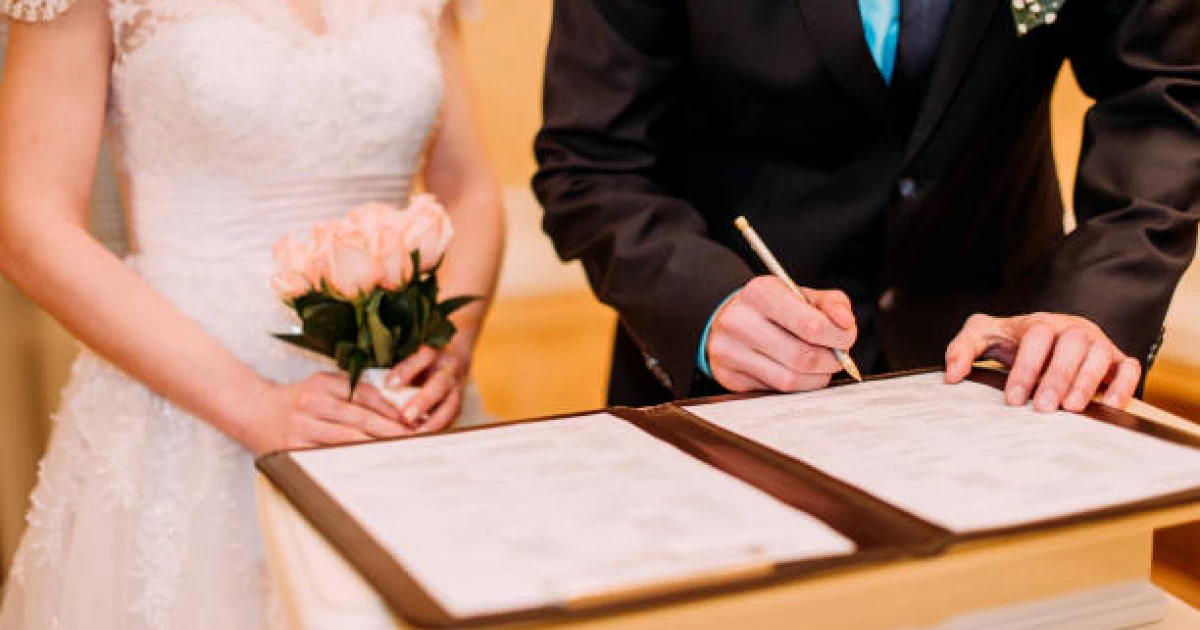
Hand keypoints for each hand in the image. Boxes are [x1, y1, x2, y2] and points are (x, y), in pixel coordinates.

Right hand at [244, 372, 413, 454]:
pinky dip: (351, 458)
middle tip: (414, 440)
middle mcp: (313, 403)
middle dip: (390, 431)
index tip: (412, 420)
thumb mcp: (321, 384)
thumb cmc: (294, 399)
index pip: (365, 395)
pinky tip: (368, 463)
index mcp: (322, 384)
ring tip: (398, 452)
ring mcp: (303, 427)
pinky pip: (329, 455)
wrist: (251, 410)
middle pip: (361, 418)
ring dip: (376, 446)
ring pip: (348, 438)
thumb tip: (392, 407)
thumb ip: (352, 390)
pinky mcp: (295, 448)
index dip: (391, 409)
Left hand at [386, 345, 470, 433]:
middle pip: (439, 385)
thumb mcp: (411, 354)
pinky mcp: (457, 406)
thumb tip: (387, 387)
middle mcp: (450, 371)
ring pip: (450, 407)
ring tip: (416, 436)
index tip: (390, 384)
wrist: (452, 360)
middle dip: (423, 402)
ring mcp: (457, 390)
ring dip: (433, 422)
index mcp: (437, 353)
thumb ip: (401, 369)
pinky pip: (450, 419)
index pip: (426, 356)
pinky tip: (421, 438)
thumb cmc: (422, 359)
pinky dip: (436, 429)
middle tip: (406, 416)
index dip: (407, 370)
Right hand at [707, 276, 856, 392]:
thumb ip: (831, 303)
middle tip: (837, 356)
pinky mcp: (729, 377)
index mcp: (760, 293)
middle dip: (832, 360)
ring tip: (820, 364)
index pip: (811, 325)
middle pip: (804, 356)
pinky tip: (797, 371)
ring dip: (817, 377)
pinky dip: (797, 385)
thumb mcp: (800, 294)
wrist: (728, 320)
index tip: (846, 337)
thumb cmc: (770, 307)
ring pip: (791, 380)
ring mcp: (730, 352)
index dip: (839, 336)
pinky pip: (776, 391)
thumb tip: (846, 323)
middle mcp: (740, 321)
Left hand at [945, 313, 1141, 411]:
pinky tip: (1108, 406)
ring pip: (1099, 355)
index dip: (1025, 367)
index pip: (1036, 338)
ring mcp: (1096, 343)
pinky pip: (1128, 368)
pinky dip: (1123, 385)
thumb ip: (963, 348)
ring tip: (1071, 409)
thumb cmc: (1014, 340)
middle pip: (1070, 344)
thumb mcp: (984, 336)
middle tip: (1042, 408)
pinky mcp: (1116, 360)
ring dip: (1086, 382)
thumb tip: (951, 375)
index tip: (1013, 399)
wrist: (1049, 335)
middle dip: (1056, 377)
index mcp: (1040, 323)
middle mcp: (1071, 330)